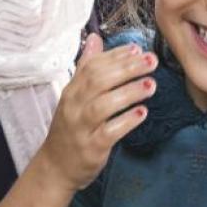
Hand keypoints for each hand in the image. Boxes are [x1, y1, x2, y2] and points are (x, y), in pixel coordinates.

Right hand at [32, 33, 155, 190]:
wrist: (56, 167)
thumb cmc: (70, 129)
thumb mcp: (74, 96)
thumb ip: (87, 67)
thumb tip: (95, 39)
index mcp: (72, 91)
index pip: (92, 66)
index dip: (115, 56)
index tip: (137, 48)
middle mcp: (74, 106)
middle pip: (99, 81)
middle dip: (126, 69)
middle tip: (150, 61)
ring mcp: (81, 127)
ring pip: (104, 105)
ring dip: (129, 93)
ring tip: (150, 85)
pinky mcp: (91, 147)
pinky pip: (109, 132)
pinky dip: (126, 121)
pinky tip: (142, 113)